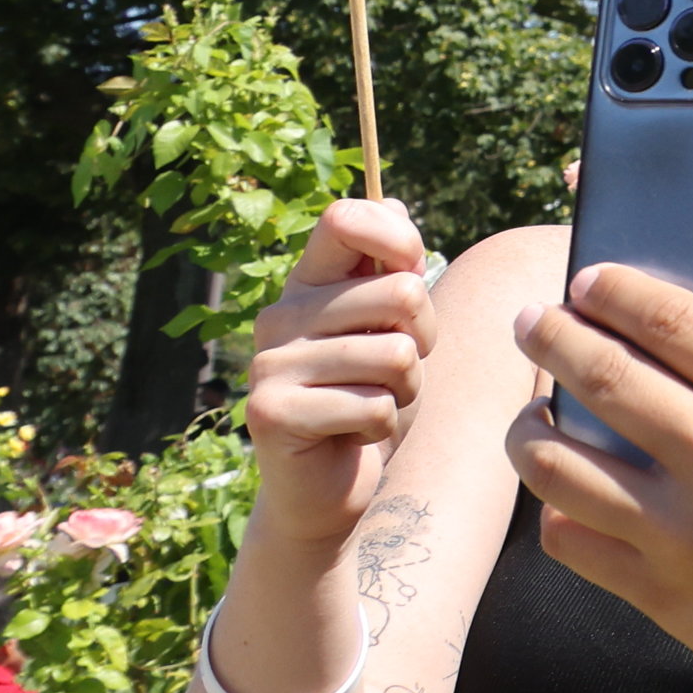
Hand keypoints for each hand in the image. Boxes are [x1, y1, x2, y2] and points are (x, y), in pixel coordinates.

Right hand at [243, 199, 440, 546]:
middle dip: (423, 338)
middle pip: (400, 292)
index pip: (346, 218)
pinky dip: (380, 427)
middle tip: (393, 370)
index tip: (411, 276)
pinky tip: (349, 435)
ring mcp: (269, 363)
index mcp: (308, 283)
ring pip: (395, 355)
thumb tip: (395, 204)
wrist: (329, 488)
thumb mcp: (393, 329)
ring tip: (370, 404)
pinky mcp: (270, 412)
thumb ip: (392, 273)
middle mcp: (279, 314)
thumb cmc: (370, 398)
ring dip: (405, 390)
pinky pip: (374, 405)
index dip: (399, 239)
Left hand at [501, 228, 692, 692]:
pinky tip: (566, 489)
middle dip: (554, 337)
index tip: (590, 281)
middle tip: (533, 321)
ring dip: (531, 427)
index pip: (677, 323)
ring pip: (563, 467)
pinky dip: (555, 509)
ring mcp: (689, 536)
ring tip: (532, 411)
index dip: (619, 292)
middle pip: (606, 381)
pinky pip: (572, 541)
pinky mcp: (664, 593)